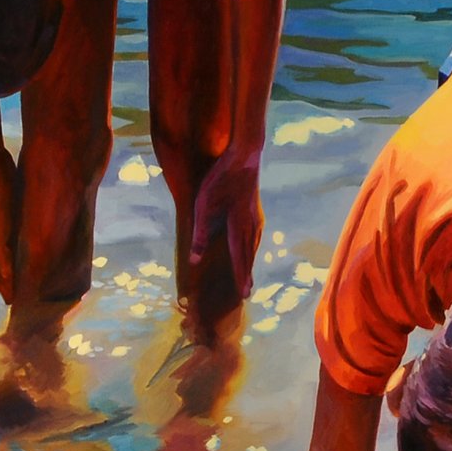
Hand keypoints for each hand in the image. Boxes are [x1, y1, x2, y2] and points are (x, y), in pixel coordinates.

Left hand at [186, 152, 263, 297]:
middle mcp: (251, 225)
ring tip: (249, 271)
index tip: (244, 294)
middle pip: (249, 254)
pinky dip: (253, 246)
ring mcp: (255, 216)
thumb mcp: (203, 206)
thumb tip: (195, 260)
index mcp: (238, 227)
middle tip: (247, 291)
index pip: (239, 258)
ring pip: (254, 244)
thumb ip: (200, 234)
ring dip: (250, 260)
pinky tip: (252, 243)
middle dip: (246, 273)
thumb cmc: (221, 179)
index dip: (240, 277)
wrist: (245, 156)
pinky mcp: (255, 208)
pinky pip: (255, 234)